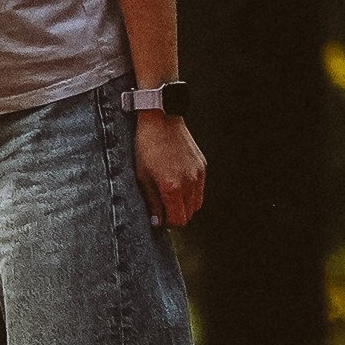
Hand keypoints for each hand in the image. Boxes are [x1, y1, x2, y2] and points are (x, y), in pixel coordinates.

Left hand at [134, 111, 204, 228]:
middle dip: (177, 216)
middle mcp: (189, 182)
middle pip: (189, 214)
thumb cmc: (146, 147)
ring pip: (196, 204)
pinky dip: (190, 192)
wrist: (161, 121)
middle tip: (163, 210)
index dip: (168, 224)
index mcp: (172, 187)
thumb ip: (152, 201)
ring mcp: (198, 174)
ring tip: (170, 197)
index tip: (159, 220)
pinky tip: (177, 183)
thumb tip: (158, 221)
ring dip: (184, 205)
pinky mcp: (202, 166)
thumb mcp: (141, 176)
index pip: (178, 220)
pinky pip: (199, 189)